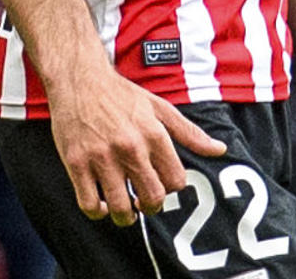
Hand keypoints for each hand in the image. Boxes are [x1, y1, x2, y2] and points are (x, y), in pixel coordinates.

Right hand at [50, 61, 225, 224]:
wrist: (79, 79)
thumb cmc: (121, 94)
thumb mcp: (159, 107)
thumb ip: (189, 132)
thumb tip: (219, 150)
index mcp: (153, 134)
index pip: (176, 181)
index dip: (171, 188)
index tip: (162, 185)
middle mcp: (130, 147)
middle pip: (152, 198)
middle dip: (151, 207)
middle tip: (144, 203)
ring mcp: (101, 157)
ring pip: (121, 208)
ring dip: (126, 216)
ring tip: (125, 210)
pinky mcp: (76, 163)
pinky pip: (89, 204)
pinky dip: (98, 212)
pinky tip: (102, 203)